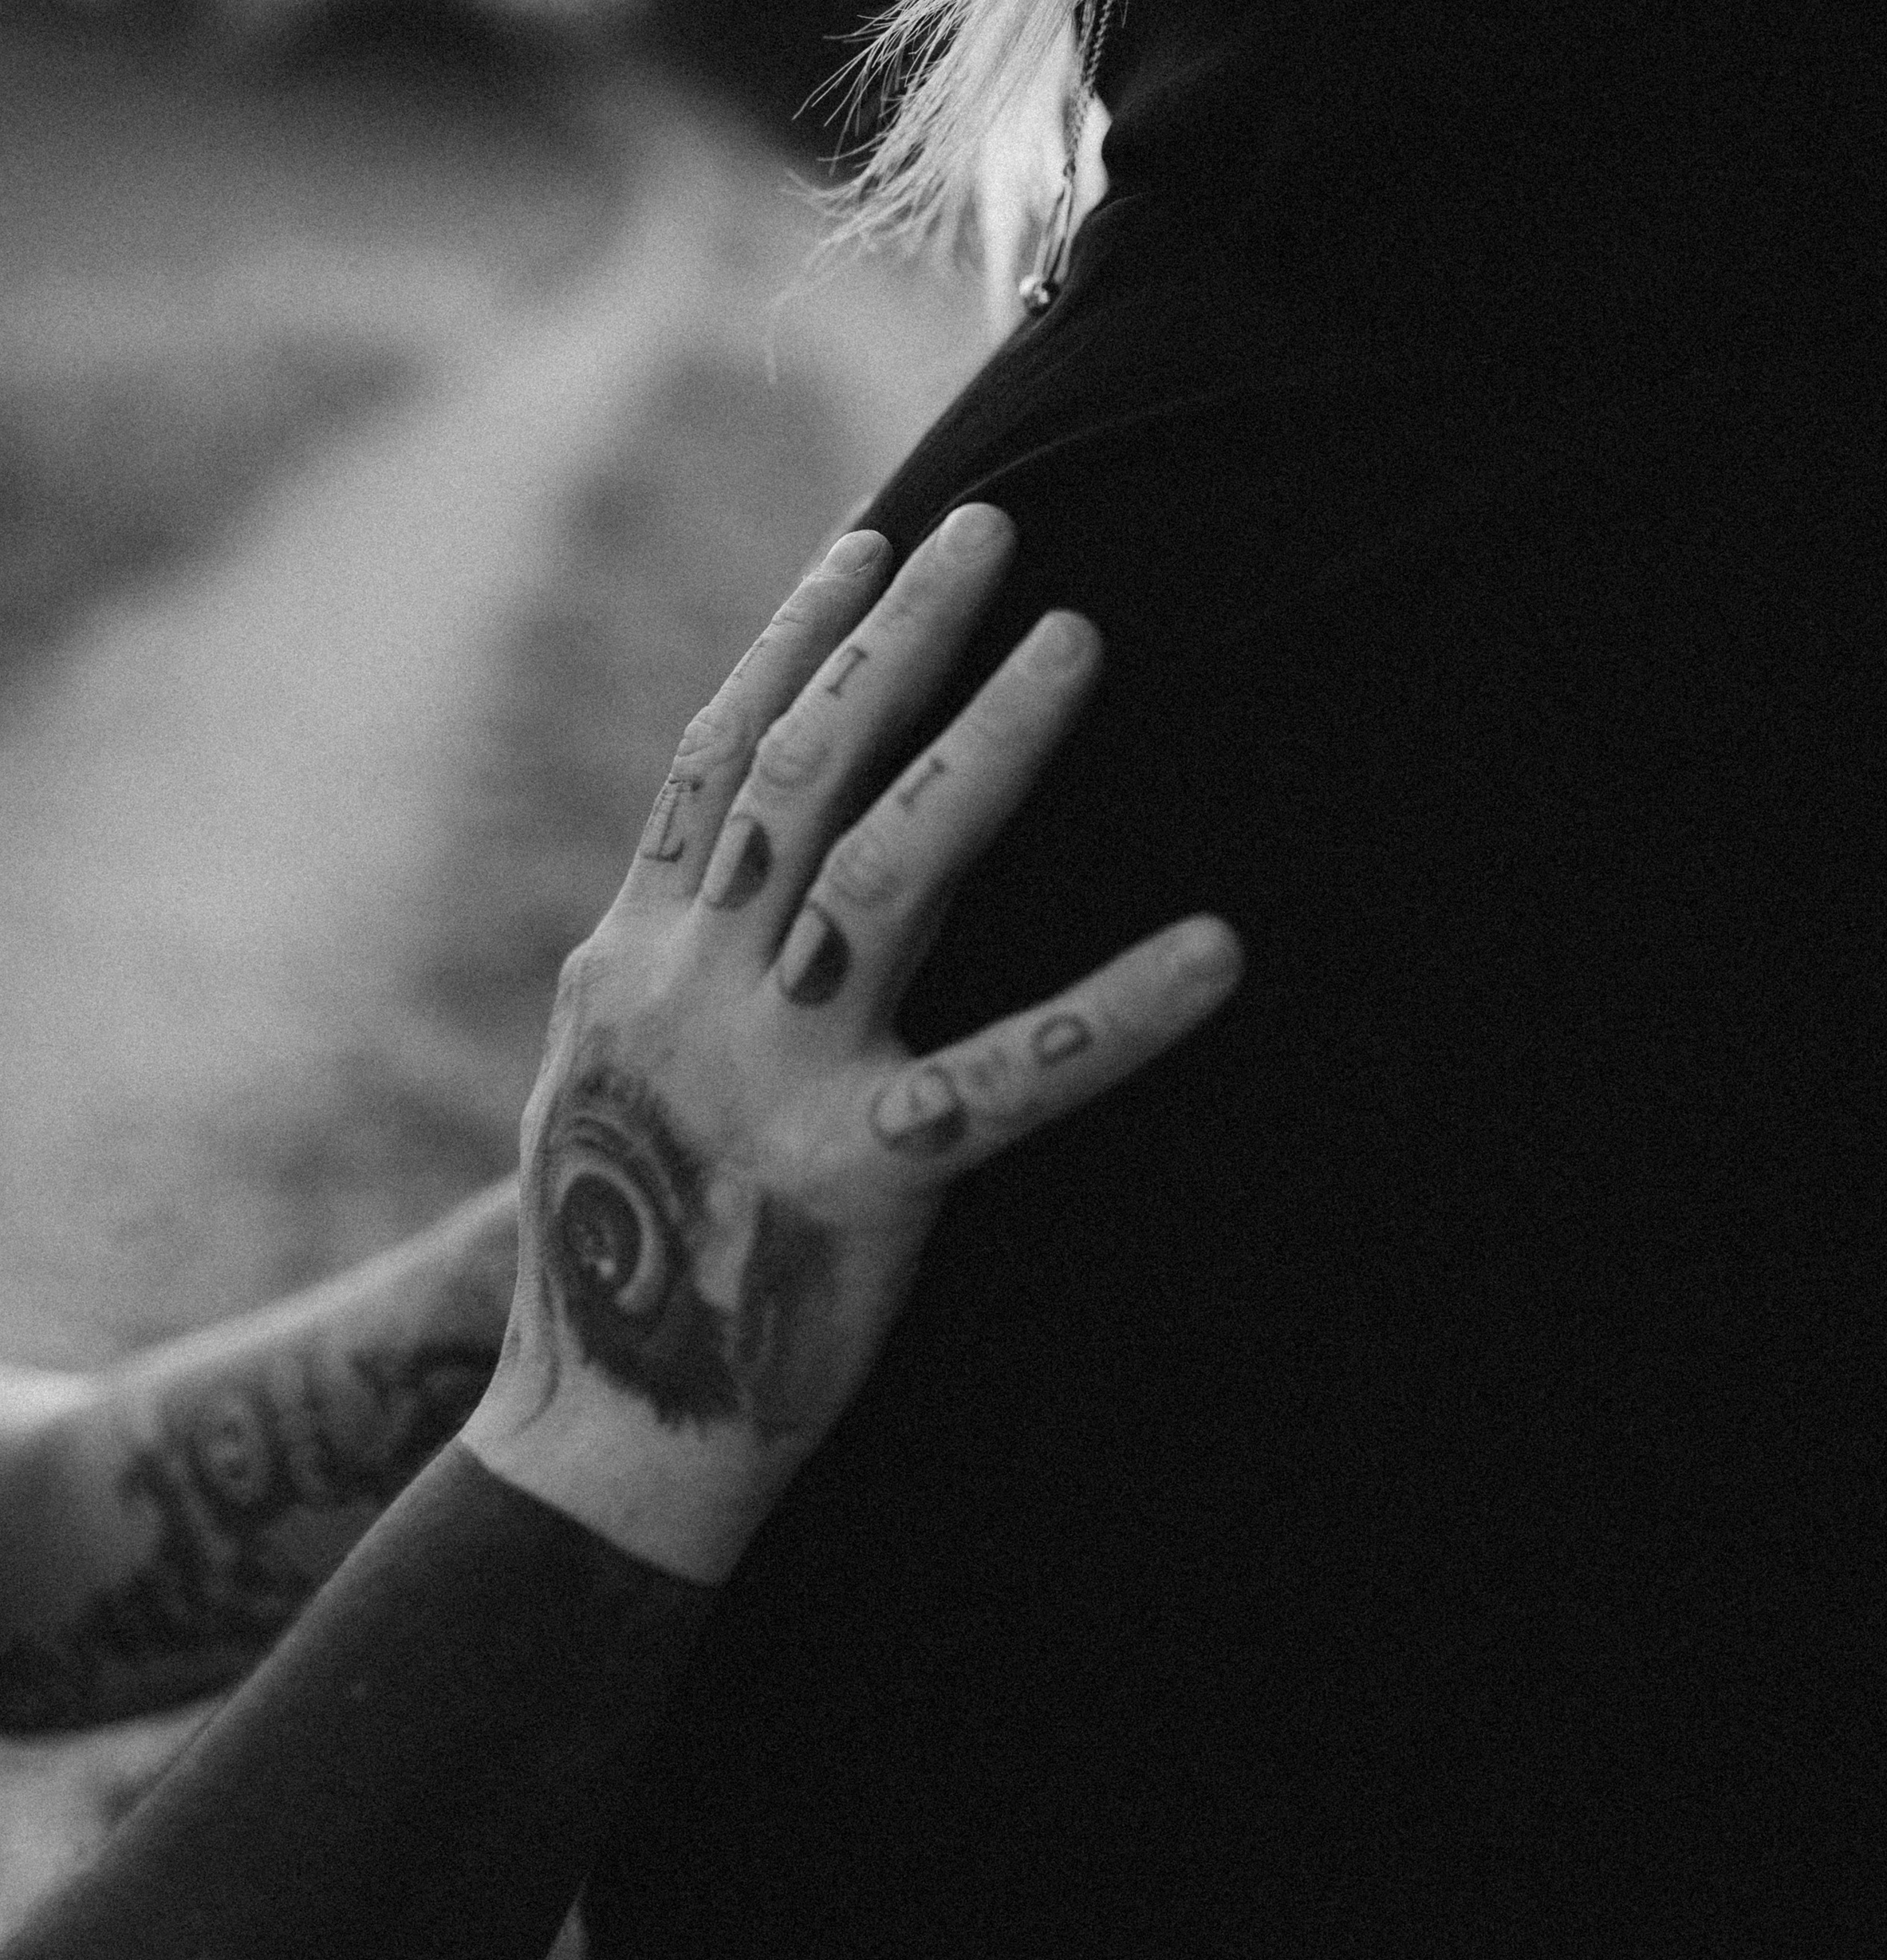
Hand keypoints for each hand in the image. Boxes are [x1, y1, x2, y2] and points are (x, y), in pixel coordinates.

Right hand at [460, 504, 1241, 1576]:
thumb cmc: (611, 1249)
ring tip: (1081, 641)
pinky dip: (1120, 1009)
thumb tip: (702, 856)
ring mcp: (774, 1077)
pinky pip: (1011, 1074)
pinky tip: (1219, 946)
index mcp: (632, 956)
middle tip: (997, 527)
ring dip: (989, 743)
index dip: (799, 639)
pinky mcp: (862, 1176)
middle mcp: (692, 990)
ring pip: (887, 869)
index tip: (874, 540)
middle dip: (901, 638)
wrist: (602, 1432)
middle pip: (802, 770)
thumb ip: (652, 954)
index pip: (720, 757)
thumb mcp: (595, 1071)